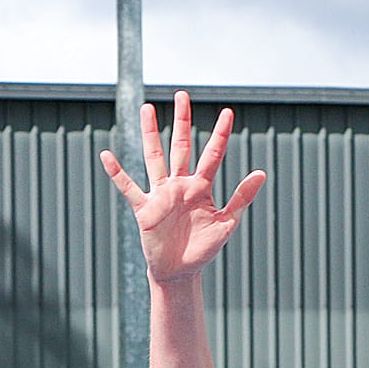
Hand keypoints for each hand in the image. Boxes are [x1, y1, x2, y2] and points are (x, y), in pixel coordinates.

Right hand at [100, 91, 265, 285]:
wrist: (181, 271)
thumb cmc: (204, 248)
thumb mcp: (227, 223)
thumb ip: (242, 197)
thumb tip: (261, 172)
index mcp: (201, 188)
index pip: (212, 155)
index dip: (220, 135)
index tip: (228, 112)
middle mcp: (180, 185)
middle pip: (180, 147)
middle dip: (182, 122)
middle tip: (182, 95)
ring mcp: (161, 195)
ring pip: (154, 159)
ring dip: (150, 135)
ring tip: (147, 109)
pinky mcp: (145, 209)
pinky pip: (128, 188)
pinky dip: (117, 173)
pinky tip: (107, 155)